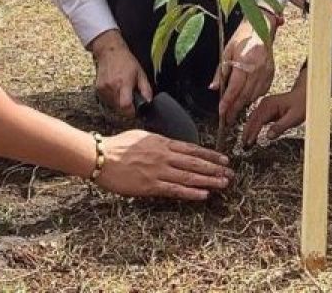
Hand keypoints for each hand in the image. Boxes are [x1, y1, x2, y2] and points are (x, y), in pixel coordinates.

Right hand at [89, 30, 152, 117]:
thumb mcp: (140, 73)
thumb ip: (146, 89)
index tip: (135, 110)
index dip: (131, 112)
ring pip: (113, 105)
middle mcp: (112, 87)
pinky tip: (115, 88)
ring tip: (122, 90)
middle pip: (120, 108)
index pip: (125, 106)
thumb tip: (149, 102)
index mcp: (124, 83)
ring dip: (119, 102)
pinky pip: (107, 100)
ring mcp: (104, 88)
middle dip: (127, 106)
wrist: (110, 51)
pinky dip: (112, 98)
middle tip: (131, 97)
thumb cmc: (126, 61)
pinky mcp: (98, 89)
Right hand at [96, 130, 232, 200]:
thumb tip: (170, 145)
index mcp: (162, 142)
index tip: (224, 158)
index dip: (210, 154)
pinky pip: (175, 189)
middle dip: (215, 168)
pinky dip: (191, 192)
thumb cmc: (117, 146)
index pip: (192, 148)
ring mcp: (159, 171)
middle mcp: (164, 155)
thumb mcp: (141, 136)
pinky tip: (204, 194)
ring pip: (189, 176)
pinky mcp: (151, 185)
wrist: (101, 157)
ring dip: (209, 180)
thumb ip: (158, 142)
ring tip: (224, 184)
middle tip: (231, 173)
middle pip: (195, 162)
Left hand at [211, 21, 274, 126]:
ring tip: (235, 110)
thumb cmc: (242, 37)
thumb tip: (214, 88)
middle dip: (235, 109)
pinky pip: (262, 90)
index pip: (235, 87)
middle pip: (245, 95)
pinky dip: (254, 97)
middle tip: (227, 119)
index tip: (221, 111)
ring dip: (244, 104)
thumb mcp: (226, 50)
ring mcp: (266, 72)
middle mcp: (257, 69)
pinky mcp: (272, 73)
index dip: (227, 101)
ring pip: (254, 95)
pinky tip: (247, 98)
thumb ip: (220, 71)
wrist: (260, 27)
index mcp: (245, 61)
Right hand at [242, 76, 305, 146]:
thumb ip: (280, 126)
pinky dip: (254, 126)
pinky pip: (258, 119)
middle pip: (252, 119)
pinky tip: (252, 133)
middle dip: (247, 131)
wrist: (305, 95)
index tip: (249, 142)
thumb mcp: (294, 117)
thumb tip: (269, 136)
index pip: (257, 121)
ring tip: (246, 141)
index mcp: (270, 105)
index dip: (252, 132)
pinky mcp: (267, 109)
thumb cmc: (301, 104)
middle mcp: (265, 104)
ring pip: (253, 119)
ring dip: (249, 129)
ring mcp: (265, 106)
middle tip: (243, 143)